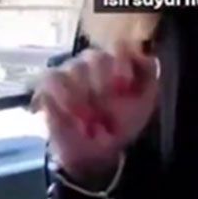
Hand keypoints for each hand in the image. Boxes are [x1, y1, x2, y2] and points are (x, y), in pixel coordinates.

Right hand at [31, 45, 159, 185]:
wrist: (97, 152)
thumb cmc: (122, 123)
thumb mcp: (145, 105)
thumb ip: (150, 80)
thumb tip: (150, 58)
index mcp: (116, 62)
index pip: (119, 46)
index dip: (121, 63)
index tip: (123, 88)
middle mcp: (91, 62)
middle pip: (94, 56)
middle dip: (102, 86)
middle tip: (105, 113)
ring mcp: (68, 72)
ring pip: (73, 68)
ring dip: (83, 100)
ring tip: (89, 124)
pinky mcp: (47, 87)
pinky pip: (51, 81)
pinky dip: (62, 101)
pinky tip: (71, 118)